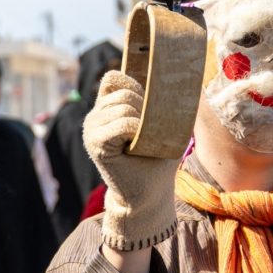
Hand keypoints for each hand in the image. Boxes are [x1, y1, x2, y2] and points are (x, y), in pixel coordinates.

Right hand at [82, 71, 179, 251]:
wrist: (150, 193)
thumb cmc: (158, 158)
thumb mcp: (163, 123)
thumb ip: (161, 101)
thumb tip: (181, 80)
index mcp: (107, 108)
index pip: (113, 78)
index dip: (132, 85)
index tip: (149, 105)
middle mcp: (95, 116)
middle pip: (123, 92)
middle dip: (145, 107)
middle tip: (153, 131)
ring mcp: (92, 129)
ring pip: (123, 106)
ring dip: (143, 121)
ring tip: (146, 141)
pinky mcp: (95, 144)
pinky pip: (122, 124)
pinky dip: (137, 130)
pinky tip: (139, 145)